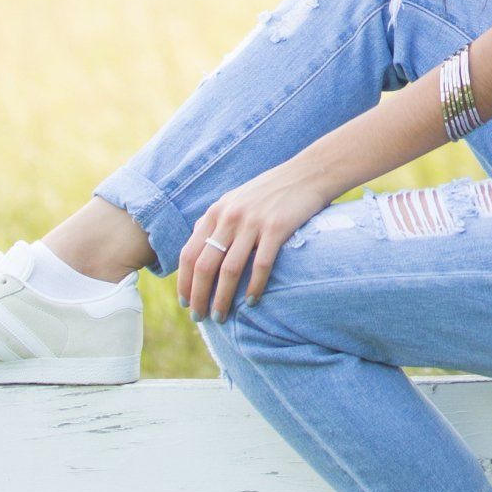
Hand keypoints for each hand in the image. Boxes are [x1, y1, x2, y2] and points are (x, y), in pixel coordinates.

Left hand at [178, 158, 338, 318]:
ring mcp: (253, 223)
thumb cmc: (271, 191)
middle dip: (199, 296)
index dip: (184, 282)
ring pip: (229, 270)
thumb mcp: (235, 200)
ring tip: (221, 317)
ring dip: (222, 298)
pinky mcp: (277, 228)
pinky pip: (260, 264)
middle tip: (200, 318)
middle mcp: (229, 217)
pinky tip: (251, 302)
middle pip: (205, 265)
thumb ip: (216, 221)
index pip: (189, 253)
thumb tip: (196, 245)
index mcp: (215, 212)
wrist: (307, 174)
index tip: (186, 302)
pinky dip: (253, 287)